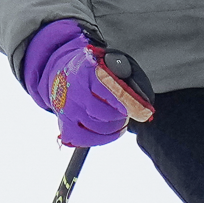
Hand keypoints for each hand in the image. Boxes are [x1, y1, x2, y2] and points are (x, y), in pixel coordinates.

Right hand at [21, 19, 155, 146]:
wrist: (58, 73)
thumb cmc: (90, 70)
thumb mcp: (107, 63)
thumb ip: (125, 76)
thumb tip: (143, 101)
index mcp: (88, 73)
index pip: (113, 93)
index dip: (131, 105)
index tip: (144, 113)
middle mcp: (75, 92)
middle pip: (105, 115)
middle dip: (122, 118)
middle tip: (127, 115)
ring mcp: (68, 110)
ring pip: (97, 128)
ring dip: (114, 129)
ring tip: (119, 123)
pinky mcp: (64, 124)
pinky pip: (84, 140)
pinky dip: (100, 139)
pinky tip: (108, 133)